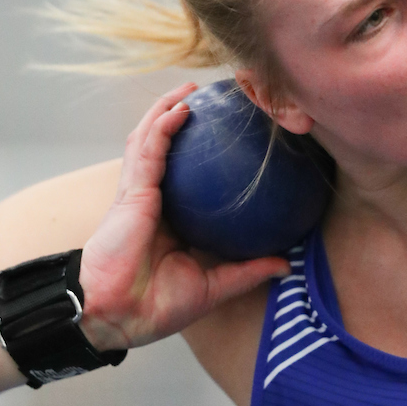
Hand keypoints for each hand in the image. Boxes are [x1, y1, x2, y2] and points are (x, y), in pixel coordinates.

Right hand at [77, 83, 290, 350]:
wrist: (120, 316)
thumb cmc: (157, 306)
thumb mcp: (213, 286)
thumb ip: (247, 271)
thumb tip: (287, 264)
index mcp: (168, 219)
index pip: (185, 177)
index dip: (199, 154)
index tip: (227, 136)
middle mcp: (152, 200)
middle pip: (163, 148)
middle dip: (178, 119)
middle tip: (209, 100)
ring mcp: (138, 192)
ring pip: (150, 138)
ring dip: (167, 108)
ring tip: (191, 89)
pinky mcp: (131, 190)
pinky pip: (148, 148)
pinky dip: (163, 124)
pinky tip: (182, 108)